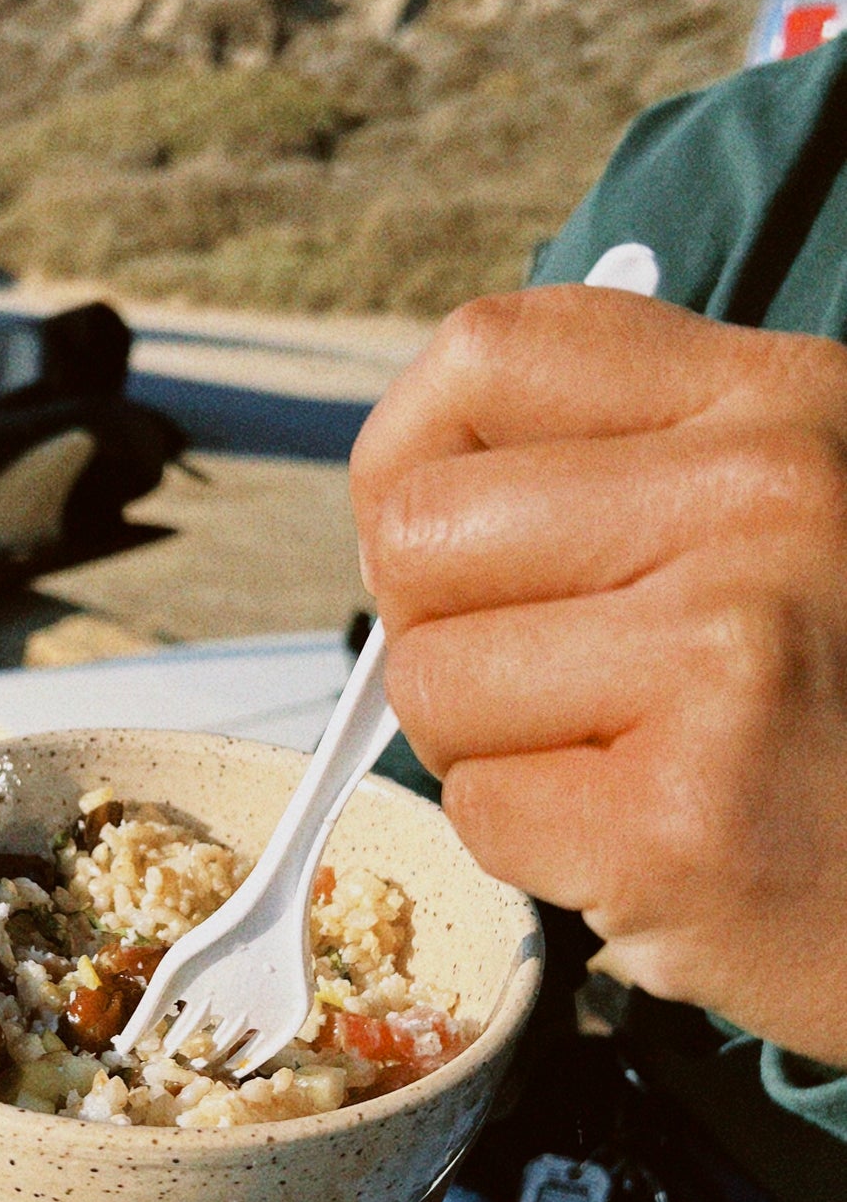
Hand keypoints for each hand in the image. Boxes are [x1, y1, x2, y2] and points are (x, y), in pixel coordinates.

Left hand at [351, 283, 846, 1066]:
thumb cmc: (836, 698)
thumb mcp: (783, 510)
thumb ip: (619, 457)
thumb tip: (397, 485)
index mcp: (781, 399)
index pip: (484, 356)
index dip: (416, 458)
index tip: (455, 534)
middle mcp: (766, 500)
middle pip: (418, 530)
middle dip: (443, 623)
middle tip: (556, 676)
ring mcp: (727, 658)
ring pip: (427, 680)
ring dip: (491, 745)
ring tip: (627, 758)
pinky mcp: (681, 824)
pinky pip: (477, 812)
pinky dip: (536, 846)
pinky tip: (651, 837)